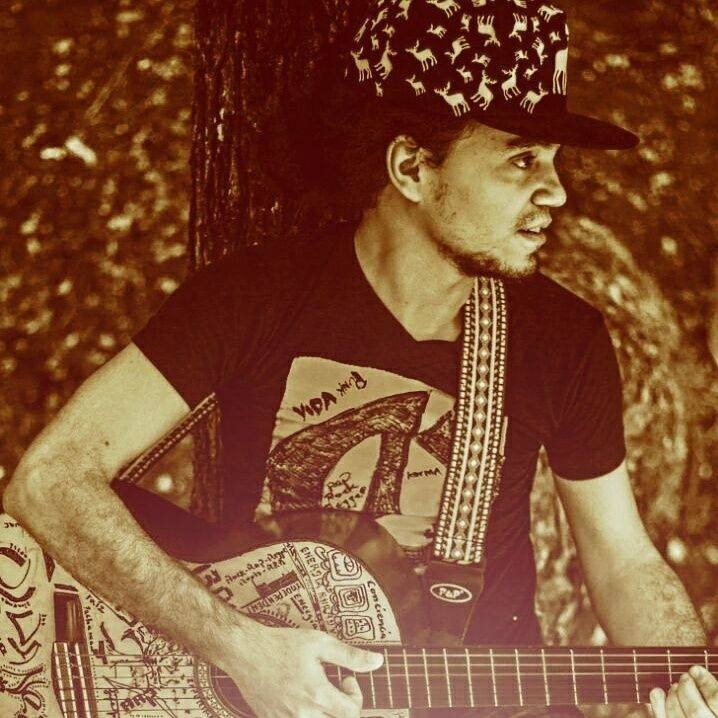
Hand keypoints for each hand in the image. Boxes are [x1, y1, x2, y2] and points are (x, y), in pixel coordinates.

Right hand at [227, 624, 383, 717]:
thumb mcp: (319, 642)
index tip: (346, 680)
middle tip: (334, 690)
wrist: (245, 651)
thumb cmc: (282, 644)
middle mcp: (302, 714)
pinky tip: (300, 699)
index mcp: (317, 694)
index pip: (351, 714)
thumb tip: (377, 662)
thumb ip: (350, 655)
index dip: (355, 696)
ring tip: (318, 696)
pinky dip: (305, 715)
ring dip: (324, 714)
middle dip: (342, 709)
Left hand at [651, 666, 717, 717]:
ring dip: (673, 696)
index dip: (706, 682)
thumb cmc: (709, 713)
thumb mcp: (716, 709)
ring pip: (678, 716)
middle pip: (696, 710)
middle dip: (687, 689)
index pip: (717, 699)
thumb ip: (712, 698)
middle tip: (684, 677)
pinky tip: (657, 693)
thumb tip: (698, 675)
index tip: (695, 669)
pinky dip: (657, 705)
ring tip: (674, 687)